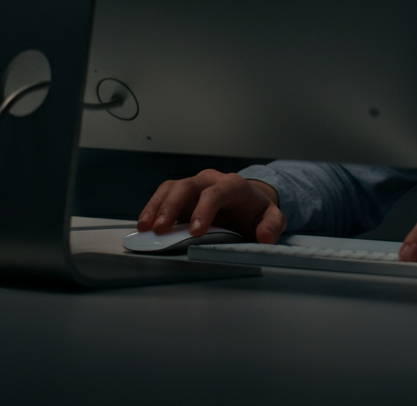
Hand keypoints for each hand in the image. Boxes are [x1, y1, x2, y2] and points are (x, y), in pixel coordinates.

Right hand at [136, 170, 285, 243]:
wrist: (248, 202)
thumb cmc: (256, 211)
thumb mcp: (271, 217)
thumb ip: (272, 226)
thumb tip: (264, 236)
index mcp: (233, 185)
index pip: (217, 192)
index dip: (204, 209)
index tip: (195, 232)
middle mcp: (210, 180)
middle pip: (188, 186)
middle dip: (173, 206)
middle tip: (161, 229)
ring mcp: (193, 186)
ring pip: (171, 188)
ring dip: (157, 206)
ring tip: (145, 227)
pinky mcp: (181, 195)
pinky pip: (163, 196)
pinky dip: (152, 208)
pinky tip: (144, 225)